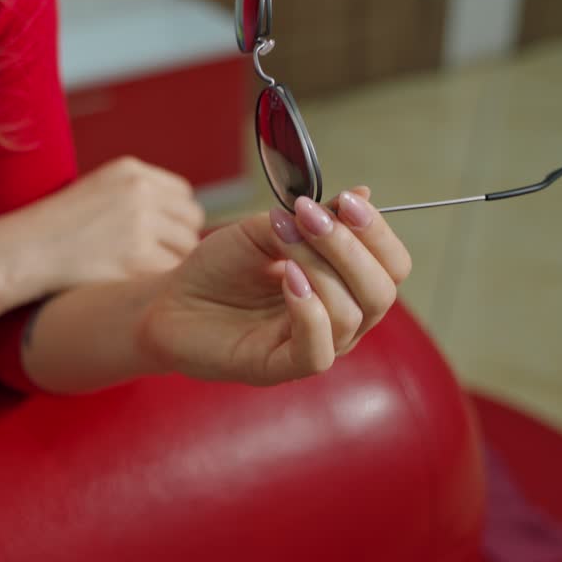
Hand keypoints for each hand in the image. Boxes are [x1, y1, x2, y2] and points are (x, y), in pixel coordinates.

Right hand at [0, 157, 204, 300]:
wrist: (21, 252)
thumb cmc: (54, 230)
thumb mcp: (96, 191)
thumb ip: (135, 197)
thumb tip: (181, 223)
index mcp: (130, 169)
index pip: (183, 194)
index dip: (173, 220)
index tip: (157, 239)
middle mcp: (139, 190)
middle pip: (191, 219)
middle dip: (178, 242)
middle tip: (153, 261)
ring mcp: (139, 222)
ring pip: (186, 247)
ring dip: (170, 263)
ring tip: (140, 274)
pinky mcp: (136, 255)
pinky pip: (171, 271)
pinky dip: (160, 283)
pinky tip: (137, 285)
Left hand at [136, 187, 410, 385]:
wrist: (169, 299)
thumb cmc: (220, 267)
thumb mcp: (268, 230)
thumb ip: (315, 217)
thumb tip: (364, 194)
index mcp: (345, 286)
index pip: (392, 266)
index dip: (378, 233)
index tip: (350, 201)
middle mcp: (339, 320)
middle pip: (381, 291)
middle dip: (351, 248)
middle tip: (309, 217)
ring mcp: (313, 346)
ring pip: (352, 315)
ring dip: (321, 269)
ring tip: (283, 242)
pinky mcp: (281, 368)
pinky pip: (318, 350)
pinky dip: (310, 310)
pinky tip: (289, 279)